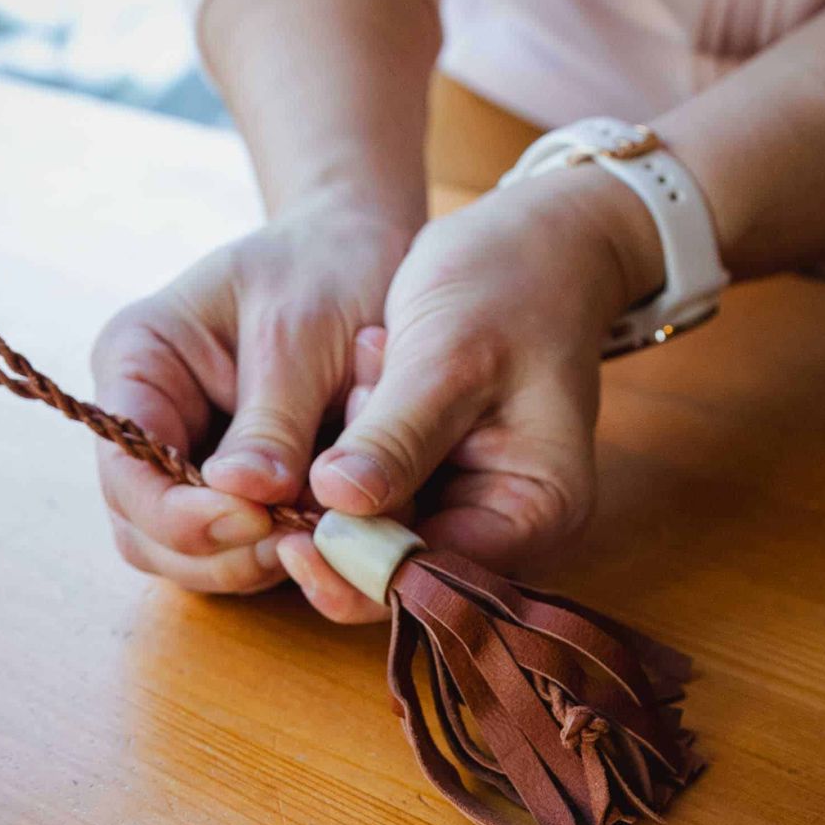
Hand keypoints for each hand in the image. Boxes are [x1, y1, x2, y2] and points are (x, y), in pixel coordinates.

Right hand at [90, 199, 413, 592]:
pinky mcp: (240, 489)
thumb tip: (247, 499)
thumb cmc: (327, 270)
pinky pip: (242, 549)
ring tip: (320, 536)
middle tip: (296, 543)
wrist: (365, 253)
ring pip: (193, 555)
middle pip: (147, 532)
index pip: (125, 469)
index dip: (178, 514)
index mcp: (139, 364)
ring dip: (253, 561)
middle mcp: (153, 422)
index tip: (253, 519)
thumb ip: (273, 421)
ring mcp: (194, 461)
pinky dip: (281, 553)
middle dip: (218, 550)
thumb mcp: (301, 331)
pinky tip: (328, 533)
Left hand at [277, 167, 663, 621]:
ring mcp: (466, 504)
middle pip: (398, 567)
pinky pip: (369, 491)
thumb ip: (397, 437)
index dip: (356, 570)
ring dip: (349, 462)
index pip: (434, 579)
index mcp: (535, 511)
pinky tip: (374, 367)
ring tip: (380, 360)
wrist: (531, 245)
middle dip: (349, 503)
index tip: (288, 534)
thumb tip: (338, 506)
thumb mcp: (450, 355)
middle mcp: (503, 526)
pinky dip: (353, 443)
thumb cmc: (509, 289)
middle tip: (354, 396)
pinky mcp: (432, 479)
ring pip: (374, 528)